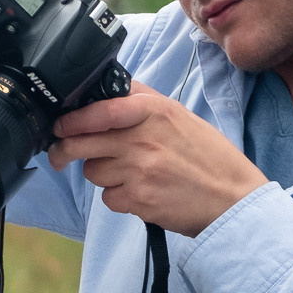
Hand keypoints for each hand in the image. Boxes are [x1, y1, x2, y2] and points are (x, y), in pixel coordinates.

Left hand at [48, 83, 266, 236]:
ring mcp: (139, 170)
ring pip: (93, 172)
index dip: (72, 118)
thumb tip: (106, 92)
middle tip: (59, 155)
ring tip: (131, 174)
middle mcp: (143, 138)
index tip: (60, 125)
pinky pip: (108, 198)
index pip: (100, 109)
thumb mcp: (180, 116)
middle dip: (64, 150)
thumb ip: (143, 103)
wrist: (234, 199)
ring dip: (103, 175)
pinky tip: (141, 193)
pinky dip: (119, 198)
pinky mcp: (139, 200)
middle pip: (81, 142)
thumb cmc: (210, 158)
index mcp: (154, 111)